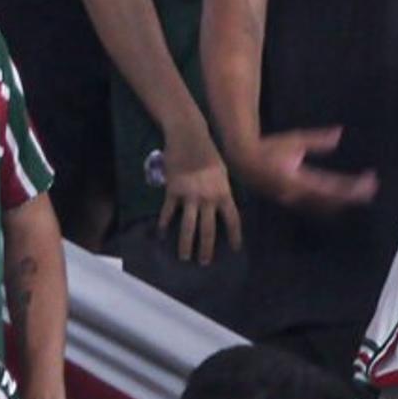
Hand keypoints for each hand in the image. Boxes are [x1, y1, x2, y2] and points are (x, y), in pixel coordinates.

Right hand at [156, 125, 242, 264]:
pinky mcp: (173, 190)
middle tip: (203, 262)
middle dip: (206, 248)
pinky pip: (169, 211)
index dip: (234, 236)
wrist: (189, 136)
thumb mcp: (222, 171)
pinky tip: (162, 233)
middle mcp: (208, 197)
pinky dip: (165, 223)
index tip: (235, 249)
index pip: (233, 220)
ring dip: (186, 243)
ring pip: (188, 225)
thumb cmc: (207, 151)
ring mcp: (190, 195)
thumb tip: (222, 206)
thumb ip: (222, 190)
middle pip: (208, 229)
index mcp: (224, 192)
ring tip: (184, 257)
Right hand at [231, 125, 378, 213]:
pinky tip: (342, 200)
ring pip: (326, 207)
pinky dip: (332, 204)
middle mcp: (299, 194)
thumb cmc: (269, 148)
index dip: (353, 186)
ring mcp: (295, 201)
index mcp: (299, 179)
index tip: (370, 180)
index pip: (333, 187)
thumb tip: (339, 134)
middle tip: (372, 188)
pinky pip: (317, 208)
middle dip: (353, 195)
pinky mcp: (293, 202)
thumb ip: (317, 140)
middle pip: (333, 201)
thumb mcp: (293, 139)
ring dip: (344, 202)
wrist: (243, 162)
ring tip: (362, 194)